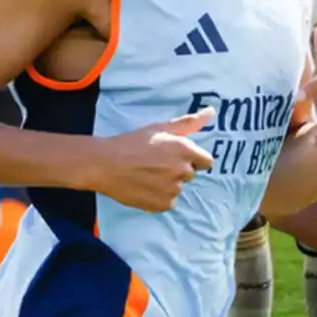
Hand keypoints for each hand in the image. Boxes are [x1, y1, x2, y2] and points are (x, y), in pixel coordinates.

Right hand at [92, 108, 215, 211]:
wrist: (105, 164)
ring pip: (177, 189)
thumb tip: (211, 112)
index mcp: (185, 150)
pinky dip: (159, 198)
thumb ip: (189, 122)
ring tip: (147, 175)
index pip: (206, 162)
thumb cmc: (132, 142)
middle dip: (178, 170)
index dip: (194, 160)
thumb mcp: (161, 128)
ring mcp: (173, 189)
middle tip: (156, 164)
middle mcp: (182, 170)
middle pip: (190, 174)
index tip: (179, 158)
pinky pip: (168, 203)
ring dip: (168, 185)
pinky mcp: (162, 204)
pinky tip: (144, 187)